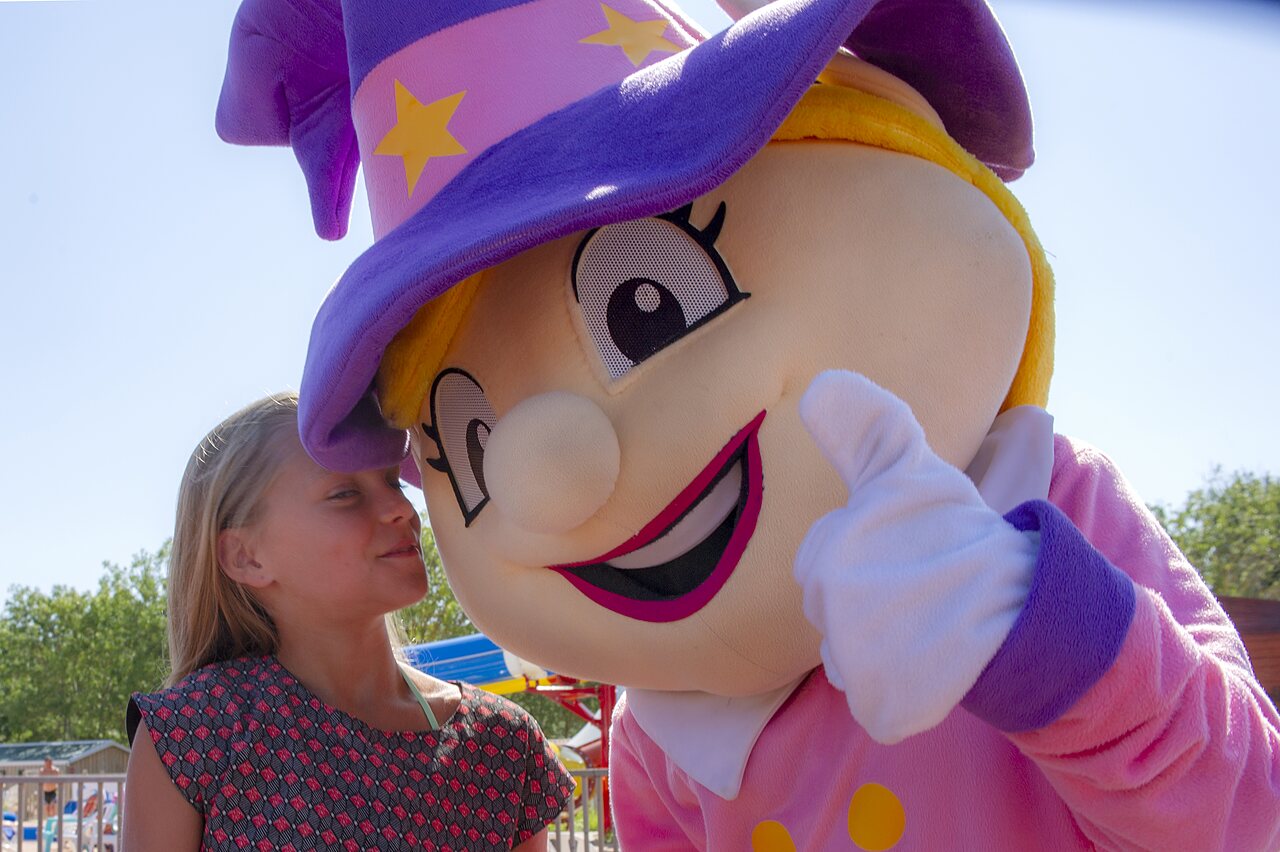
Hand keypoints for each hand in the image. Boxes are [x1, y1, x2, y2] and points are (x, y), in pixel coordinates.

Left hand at [795, 370, 1035, 742]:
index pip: (825, 556)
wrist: (1026, 606)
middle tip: (924, 584)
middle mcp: (827, 603)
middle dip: (872, 596)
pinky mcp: (876, 702)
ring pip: (848, 651)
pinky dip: (898, 686)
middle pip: (829, 607)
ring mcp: (850, 658)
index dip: (873, 551)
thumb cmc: (965, 534)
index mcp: (829, 547)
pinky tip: (931, 660)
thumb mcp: (914, 472)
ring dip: (883, 640)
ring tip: (931, 619)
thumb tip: (819, 384)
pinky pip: (871, 695)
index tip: (912, 549)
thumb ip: (866, 432)